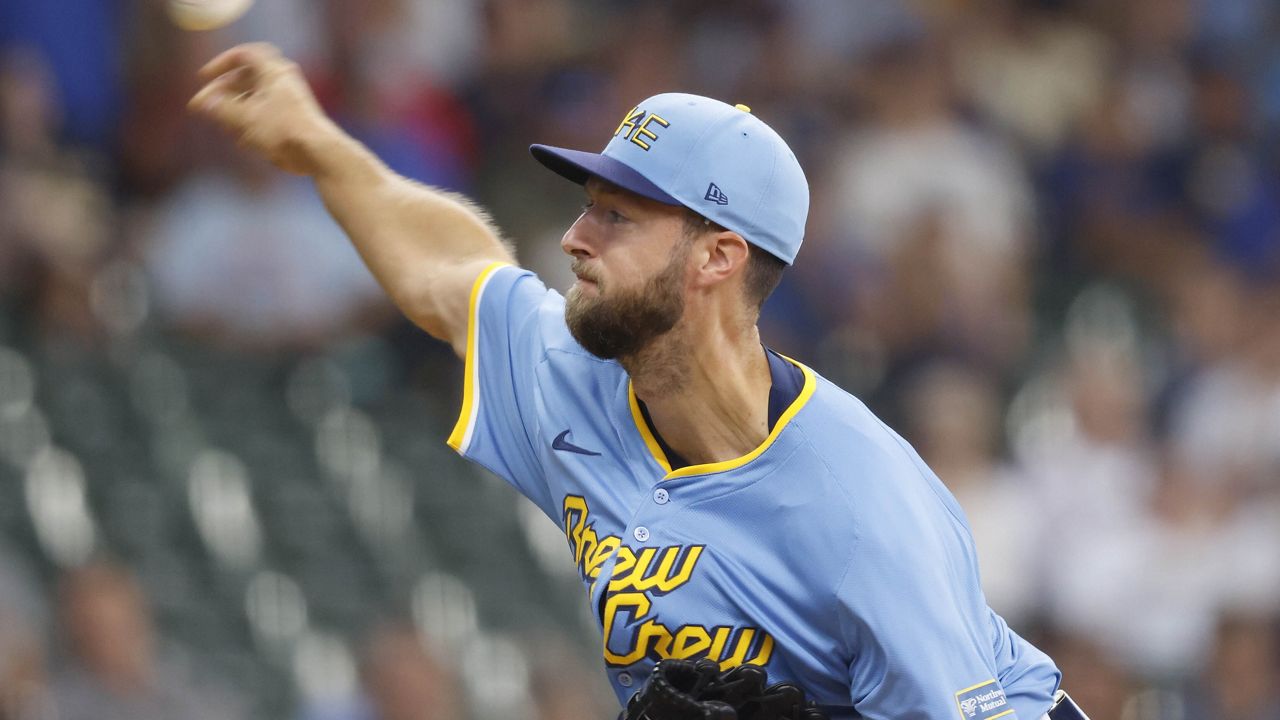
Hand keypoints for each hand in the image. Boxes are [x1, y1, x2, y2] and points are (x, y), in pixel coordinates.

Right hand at [188, 43, 337, 175]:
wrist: (320, 152)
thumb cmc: (284, 130)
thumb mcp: (245, 118)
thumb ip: (221, 108)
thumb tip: (204, 102)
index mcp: (273, 71)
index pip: (243, 55)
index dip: (221, 63)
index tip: (205, 77)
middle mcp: (282, 81)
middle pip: (245, 79)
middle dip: (222, 93)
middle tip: (203, 108)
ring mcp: (289, 100)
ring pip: (255, 99)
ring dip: (235, 111)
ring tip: (223, 127)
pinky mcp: (293, 119)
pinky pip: (266, 115)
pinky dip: (251, 123)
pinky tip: (242, 140)